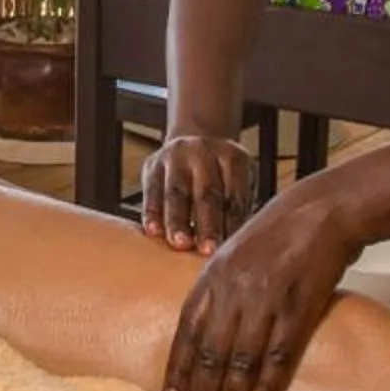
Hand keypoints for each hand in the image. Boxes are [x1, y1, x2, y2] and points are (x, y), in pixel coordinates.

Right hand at [138, 131, 256, 252]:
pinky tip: (153, 231)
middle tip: (208, 250)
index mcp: (232, 157)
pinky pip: (151, 191)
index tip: (232, 249)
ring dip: (178, 221)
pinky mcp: (152, 165)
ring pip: (176, 192)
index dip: (233, 224)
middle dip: (208, 224)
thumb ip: (239, 207)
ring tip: (181, 244)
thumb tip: (238, 245)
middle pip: (207, 192)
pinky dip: (152, 213)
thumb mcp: (239, 178)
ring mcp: (176, 157)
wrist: (193, 139)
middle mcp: (203, 152)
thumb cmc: (221, 173)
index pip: (234, 195)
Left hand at [162, 185, 360, 390]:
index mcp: (212, 276)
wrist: (323, 210)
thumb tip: (204, 326)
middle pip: (209, 353)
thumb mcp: (234, 250)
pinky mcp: (298, 310)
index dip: (178, 369)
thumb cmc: (278, 231)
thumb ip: (217, 287)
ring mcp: (265, 301)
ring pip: (240, 362)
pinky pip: (277, 358)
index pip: (186, 332)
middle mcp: (232, 291)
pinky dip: (265, 390)